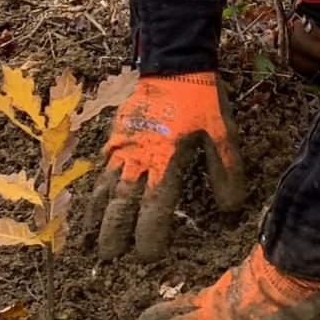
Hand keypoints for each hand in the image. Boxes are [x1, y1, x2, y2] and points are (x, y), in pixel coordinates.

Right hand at [81, 72, 246, 261]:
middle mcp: (139, 157)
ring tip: (91, 239)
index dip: (148, 235)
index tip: (147, 256)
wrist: (175, 62)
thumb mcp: (224, 134)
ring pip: (104, 187)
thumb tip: (229, 210)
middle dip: (113, 233)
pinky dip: (94, 189)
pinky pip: (101, 167)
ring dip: (97, 216)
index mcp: (167, 159)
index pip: (153, 207)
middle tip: (109, 257)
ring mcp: (123, 145)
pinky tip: (92, 201)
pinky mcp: (115, 135)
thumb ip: (227, 172)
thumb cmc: (202, 101)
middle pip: (120, 203)